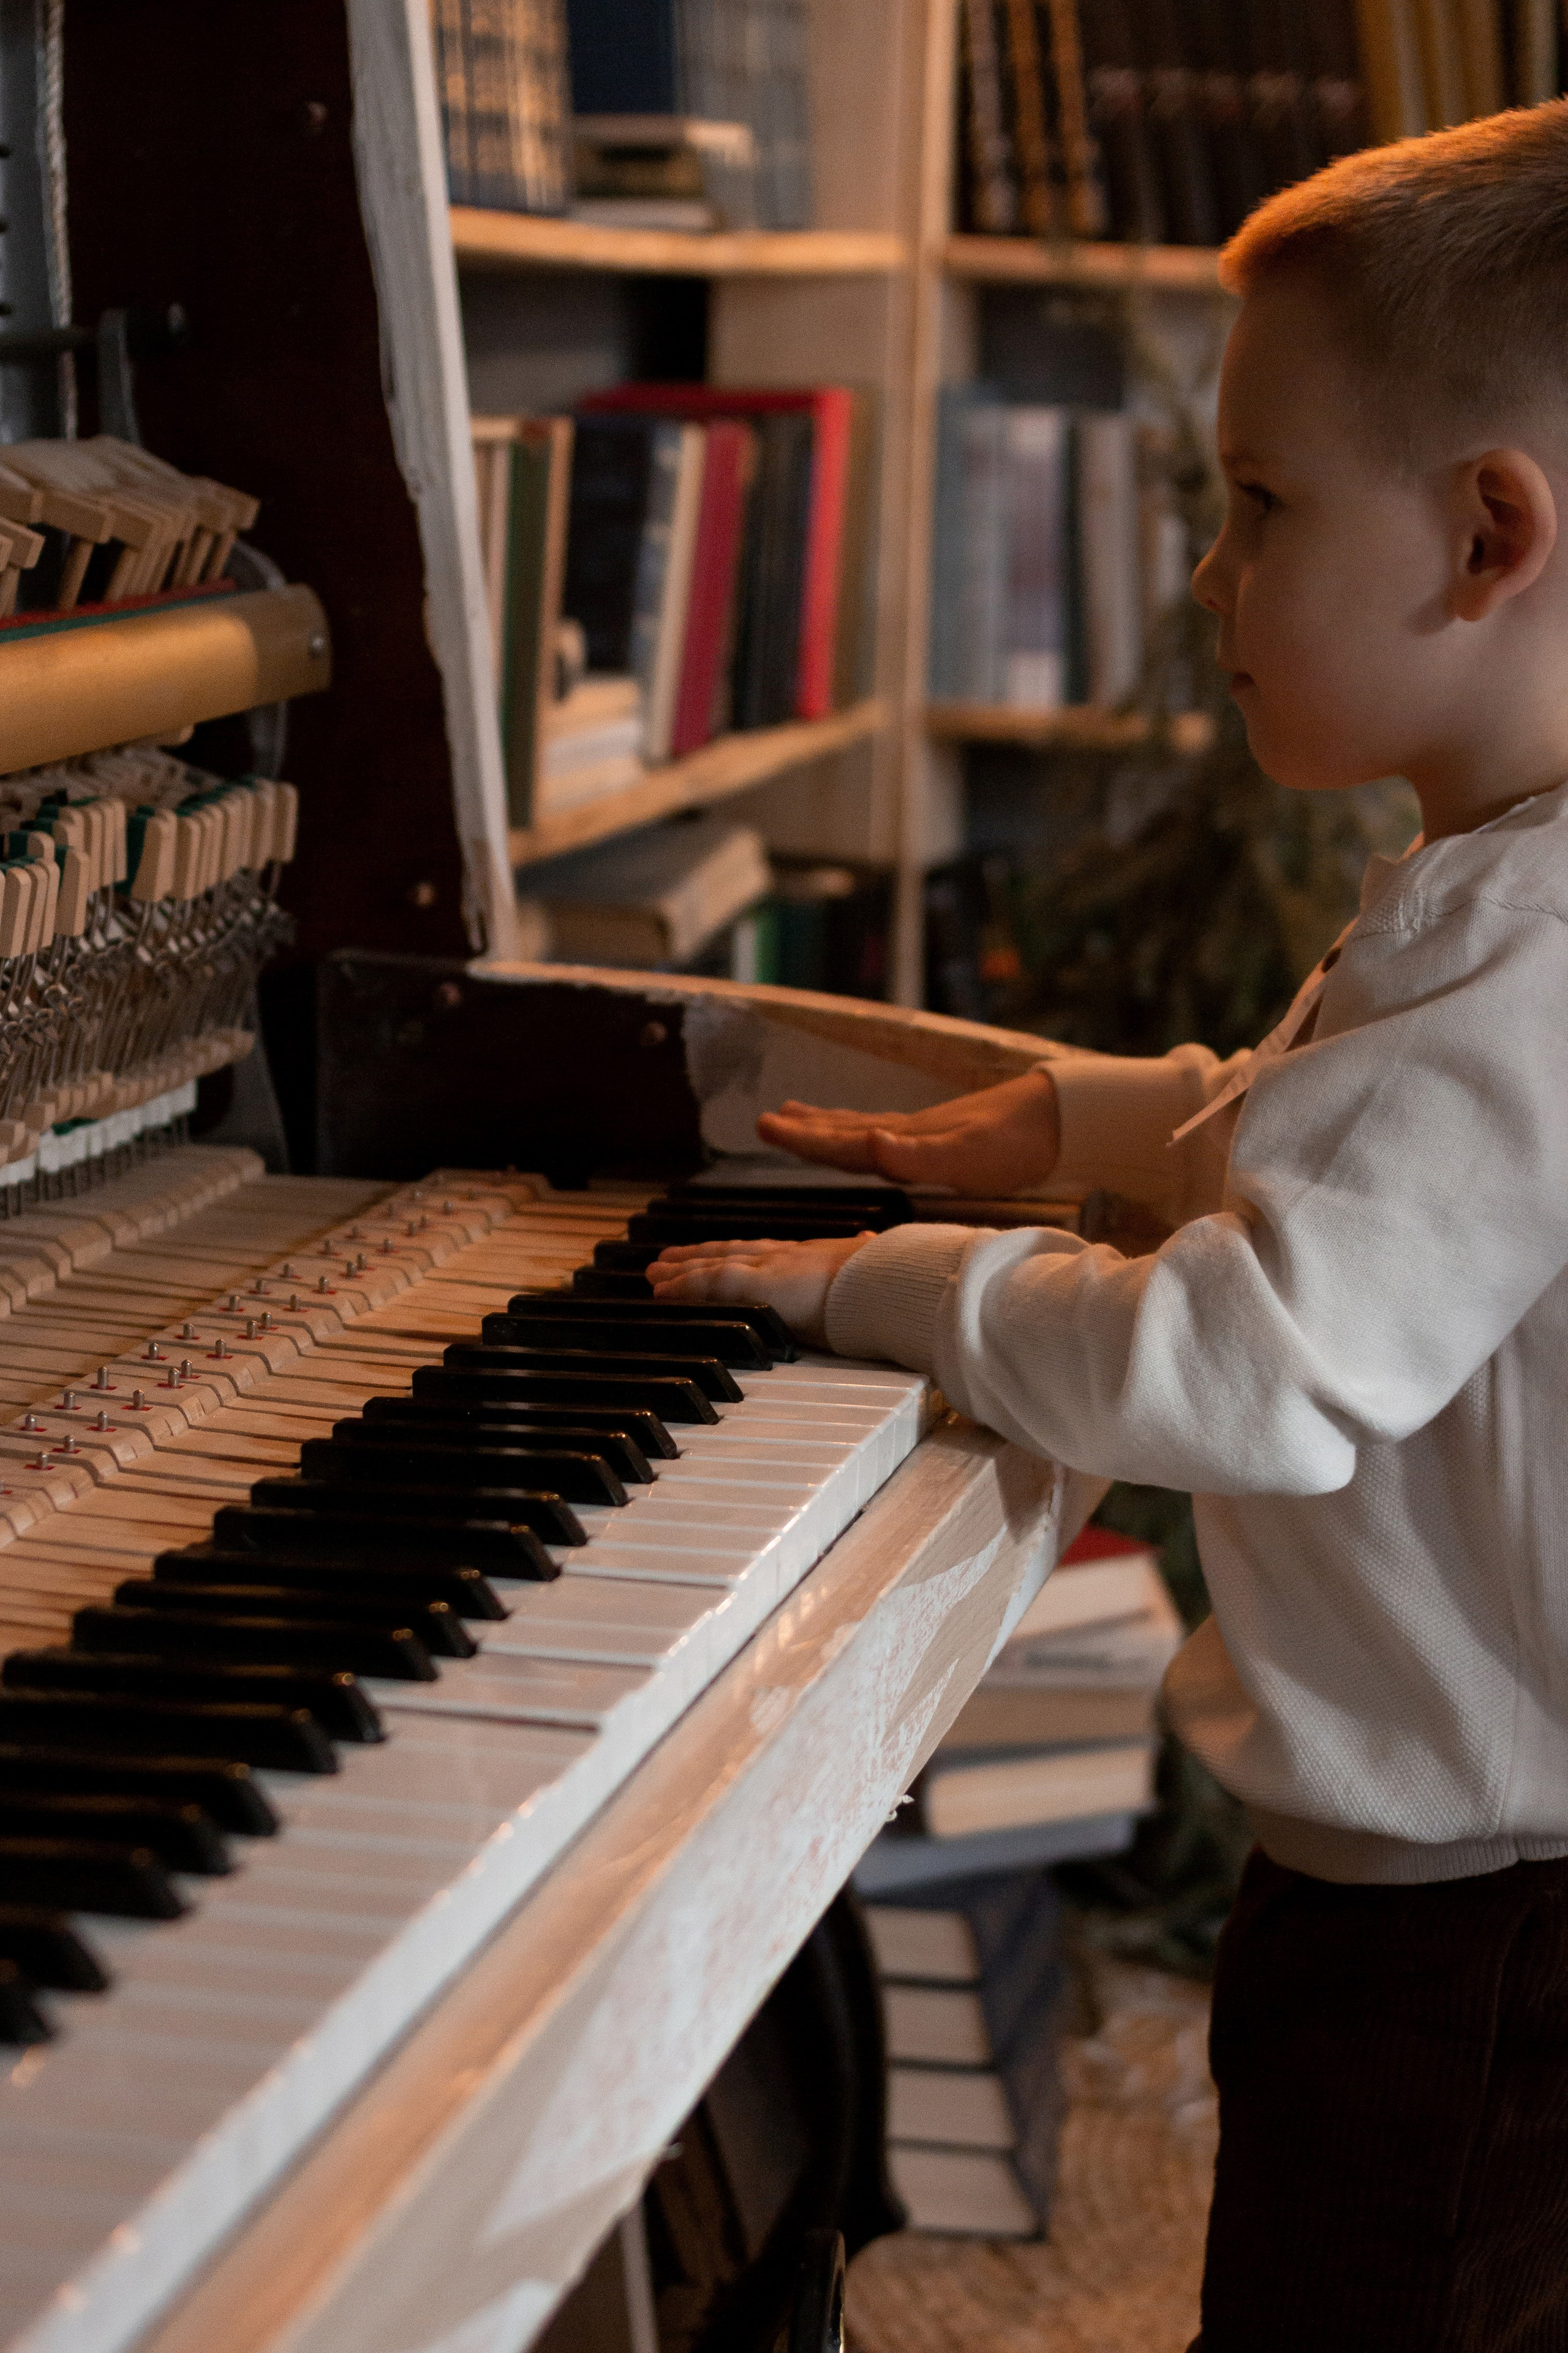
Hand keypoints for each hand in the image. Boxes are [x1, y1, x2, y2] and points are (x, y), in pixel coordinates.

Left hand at [647, 1232, 873, 1347]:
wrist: (895, 1281)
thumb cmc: (894, 1282)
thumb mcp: (877, 1270)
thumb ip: (867, 1264)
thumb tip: (876, 1252)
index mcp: (814, 1256)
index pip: (763, 1251)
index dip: (736, 1251)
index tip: (716, 1251)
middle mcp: (786, 1256)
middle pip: (730, 1252)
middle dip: (698, 1256)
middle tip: (668, 1260)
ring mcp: (772, 1268)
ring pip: (713, 1266)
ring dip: (680, 1271)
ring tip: (654, 1275)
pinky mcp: (762, 1285)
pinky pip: (711, 1284)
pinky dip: (683, 1286)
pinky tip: (661, 1292)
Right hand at [756, 1067, 1060, 1194]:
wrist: (1064, 1118)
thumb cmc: (1018, 1142)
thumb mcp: (967, 1157)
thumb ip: (916, 1154)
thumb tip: (870, 1143)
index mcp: (907, 1139)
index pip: (844, 1142)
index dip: (805, 1140)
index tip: (767, 1128)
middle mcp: (910, 1132)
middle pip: (846, 1131)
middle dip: (805, 1132)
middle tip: (765, 1122)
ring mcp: (927, 1132)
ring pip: (864, 1129)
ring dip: (828, 1127)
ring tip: (797, 1116)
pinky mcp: (947, 1137)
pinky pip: (889, 1136)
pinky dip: (865, 1133)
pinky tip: (871, 1135)